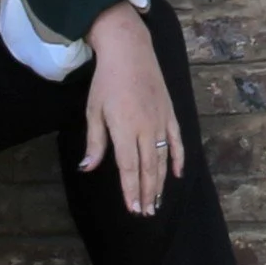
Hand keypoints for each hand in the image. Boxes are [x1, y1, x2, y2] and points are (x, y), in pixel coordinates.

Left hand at [79, 5, 183, 217]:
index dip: (131, 190)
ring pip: (163, 159)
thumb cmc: (106, 81)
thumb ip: (95, 142)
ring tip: (158, 201)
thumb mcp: (93, 111)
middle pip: (148, 168)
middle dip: (147, 193)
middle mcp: (146, 128)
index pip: (129, 168)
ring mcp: (161, 121)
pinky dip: (178, 159)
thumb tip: (87, 168)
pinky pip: (177, 141)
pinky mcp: (170, 113)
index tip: (133, 209)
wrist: (129, 51)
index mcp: (124, 129)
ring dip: (160, 182)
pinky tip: (176, 175)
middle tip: (147, 212)